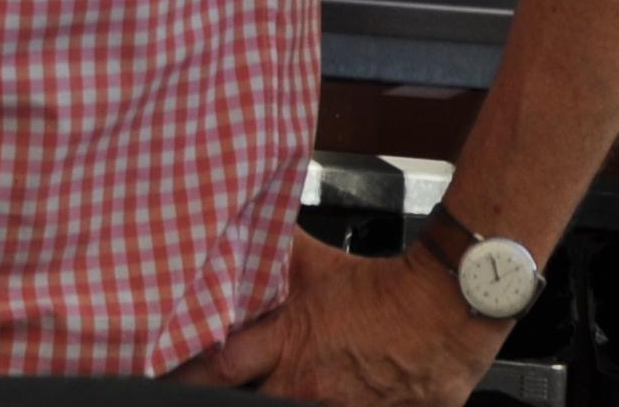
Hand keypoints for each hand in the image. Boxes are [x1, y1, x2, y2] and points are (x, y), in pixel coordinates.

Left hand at [191, 231, 506, 404]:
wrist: (448, 304)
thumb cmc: (384, 285)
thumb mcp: (317, 262)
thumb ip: (274, 255)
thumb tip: (238, 229)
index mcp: (289, 349)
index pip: (218, 370)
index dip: (188, 374)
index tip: (169, 373)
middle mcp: (310, 390)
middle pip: (253, 404)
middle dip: (241, 394)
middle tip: (240, 380)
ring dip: (293, 398)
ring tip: (314, 379)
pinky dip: (347, 403)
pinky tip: (352, 389)